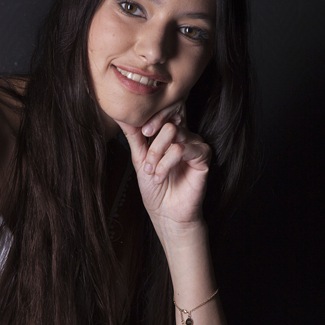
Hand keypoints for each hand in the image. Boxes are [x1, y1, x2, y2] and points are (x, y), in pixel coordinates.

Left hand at [114, 103, 210, 232]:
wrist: (166, 213)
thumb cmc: (154, 187)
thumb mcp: (139, 158)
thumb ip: (134, 135)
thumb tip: (121, 114)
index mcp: (170, 133)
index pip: (164, 111)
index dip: (150, 118)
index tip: (139, 134)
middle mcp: (184, 135)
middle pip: (167, 120)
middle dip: (151, 143)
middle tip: (145, 162)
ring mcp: (195, 144)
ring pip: (173, 132)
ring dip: (157, 154)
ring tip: (152, 172)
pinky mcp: (203, 156)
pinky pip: (181, 149)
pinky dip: (166, 163)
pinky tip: (161, 176)